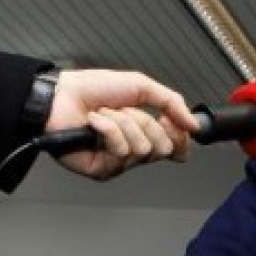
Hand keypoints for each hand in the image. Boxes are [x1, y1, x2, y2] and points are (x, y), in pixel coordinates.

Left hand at [44, 69, 200, 180]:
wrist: (61, 95)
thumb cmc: (93, 88)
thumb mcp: (141, 86)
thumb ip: (172, 102)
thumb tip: (194, 124)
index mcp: (145, 133)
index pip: (176, 148)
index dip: (178, 135)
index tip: (169, 118)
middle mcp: (134, 150)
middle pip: (163, 148)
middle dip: (145, 123)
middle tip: (125, 111)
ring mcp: (119, 162)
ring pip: (143, 149)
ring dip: (123, 123)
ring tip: (104, 115)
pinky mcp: (103, 170)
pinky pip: (121, 152)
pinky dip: (109, 130)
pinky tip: (94, 123)